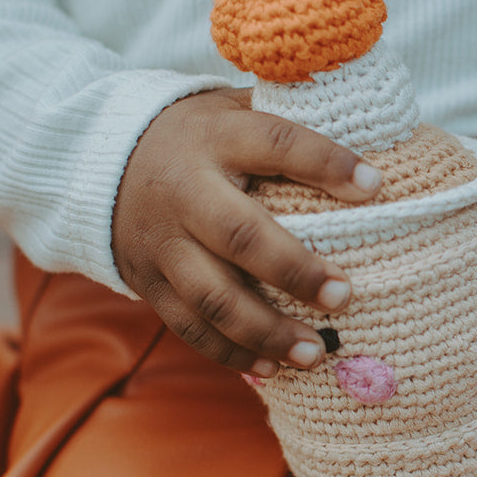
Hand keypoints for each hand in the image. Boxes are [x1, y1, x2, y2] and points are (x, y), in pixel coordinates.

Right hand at [112, 88, 381, 376]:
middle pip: (239, 236)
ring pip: (212, 296)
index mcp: (216, 138)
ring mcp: (162, 242)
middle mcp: (185, 190)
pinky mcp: (148, 282)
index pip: (275, 144)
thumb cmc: (200, 135)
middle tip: (344, 296)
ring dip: (265, 330)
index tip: (374, 186)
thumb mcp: (235, 109)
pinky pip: (189, 326)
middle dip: (294, 271)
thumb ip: (290, 117)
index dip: (325, 163)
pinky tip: (271, 367)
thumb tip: (373, 132)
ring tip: (314, 353)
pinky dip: (230, 352)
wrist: (103, 160)